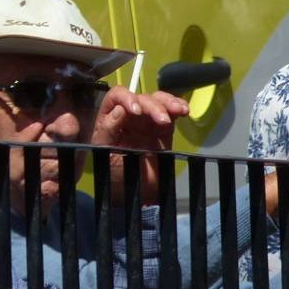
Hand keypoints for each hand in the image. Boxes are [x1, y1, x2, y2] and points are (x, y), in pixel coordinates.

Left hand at [92, 87, 188, 201]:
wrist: (135, 192)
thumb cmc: (115, 173)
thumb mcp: (104, 153)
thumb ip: (108, 131)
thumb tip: (119, 111)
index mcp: (110, 118)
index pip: (116, 97)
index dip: (126, 98)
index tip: (136, 110)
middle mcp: (129, 115)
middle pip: (141, 98)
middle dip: (153, 106)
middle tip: (162, 120)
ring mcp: (147, 120)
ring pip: (158, 100)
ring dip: (168, 103)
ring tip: (179, 111)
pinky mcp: (164, 127)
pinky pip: (171, 111)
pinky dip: (179, 107)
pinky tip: (184, 111)